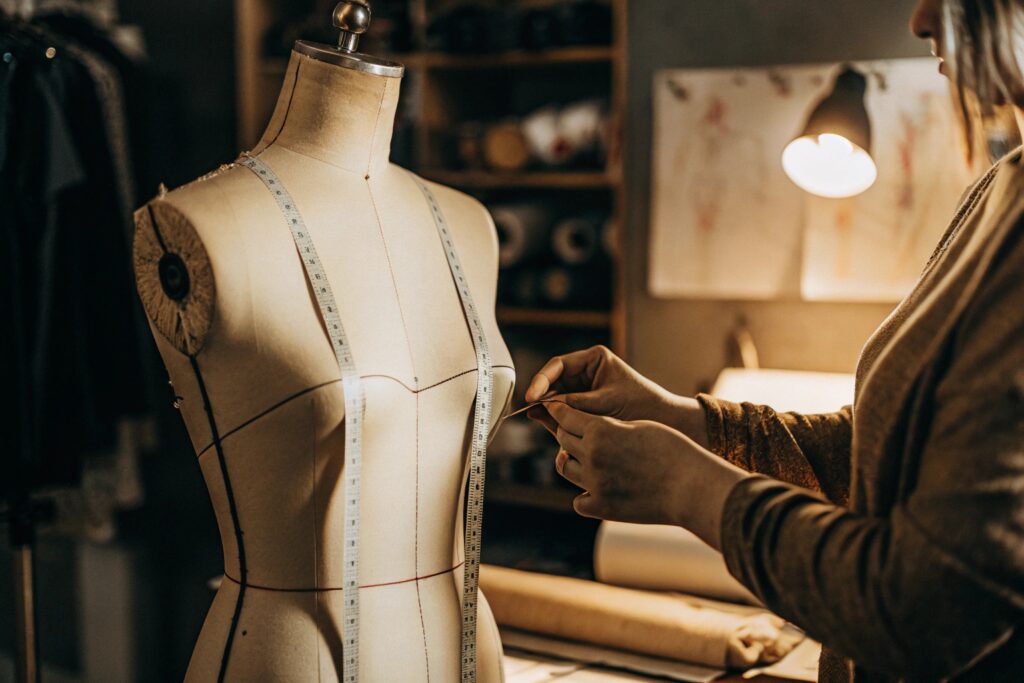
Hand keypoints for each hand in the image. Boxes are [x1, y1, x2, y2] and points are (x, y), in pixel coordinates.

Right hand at [524, 346, 706, 445]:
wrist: (666, 423)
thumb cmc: (642, 406)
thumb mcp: (604, 404)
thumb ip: (573, 405)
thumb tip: (541, 407)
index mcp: (594, 359)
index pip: (559, 366)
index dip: (542, 380)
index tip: (532, 396)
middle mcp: (587, 372)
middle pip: (554, 382)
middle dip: (542, 397)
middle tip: (530, 411)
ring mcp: (585, 390)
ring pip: (557, 399)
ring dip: (548, 410)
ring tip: (541, 420)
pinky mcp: (586, 409)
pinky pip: (565, 413)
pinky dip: (557, 421)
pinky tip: (551, 427)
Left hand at [547, 401, 747, 548]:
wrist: (691, 486)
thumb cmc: (672, 450)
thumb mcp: (639, 426)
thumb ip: (610, 427)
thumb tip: (591, 429)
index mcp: (600, 430)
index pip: (565, 416)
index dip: (560, 411)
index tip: (556, 409)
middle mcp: (591, 456)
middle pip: (563, 439)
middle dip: (567, 433)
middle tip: (574, 431)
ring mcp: (594, 484)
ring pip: (565, 468)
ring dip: (572, 461)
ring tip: (586, 459)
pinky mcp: (602, 508)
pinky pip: (579, 500)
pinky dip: (586, 493)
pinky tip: (599, 488)